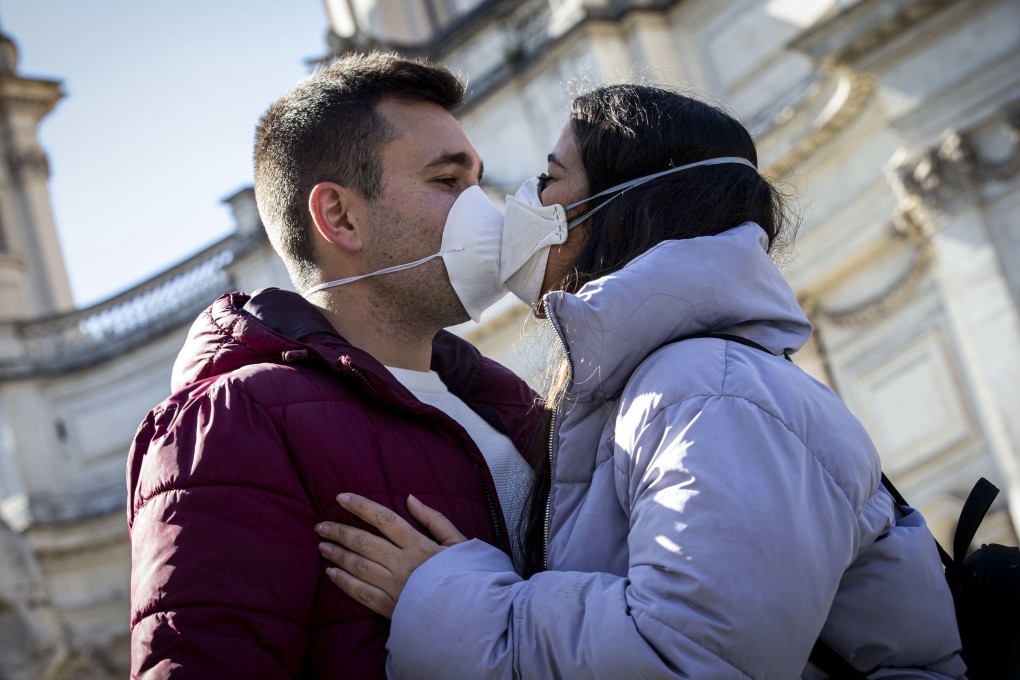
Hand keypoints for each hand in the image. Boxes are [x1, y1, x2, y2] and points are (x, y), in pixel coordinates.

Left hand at [314, 493, 466, 617]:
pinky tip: (331, 574)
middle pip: (364, 542)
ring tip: (322, 546)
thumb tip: (410, 498)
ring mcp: (394, 587)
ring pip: (359, 566)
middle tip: (321, 525)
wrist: (471, 616)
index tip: (340, 498)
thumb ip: (435, 519)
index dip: (360, 506)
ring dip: (338, 555)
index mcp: (419, 545)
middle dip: (340, 531)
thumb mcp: (458, 543)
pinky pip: (361, 593)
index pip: (384, 519)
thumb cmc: (467, 576)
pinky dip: (344, 583)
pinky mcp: (390, 608)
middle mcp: (403, 564)